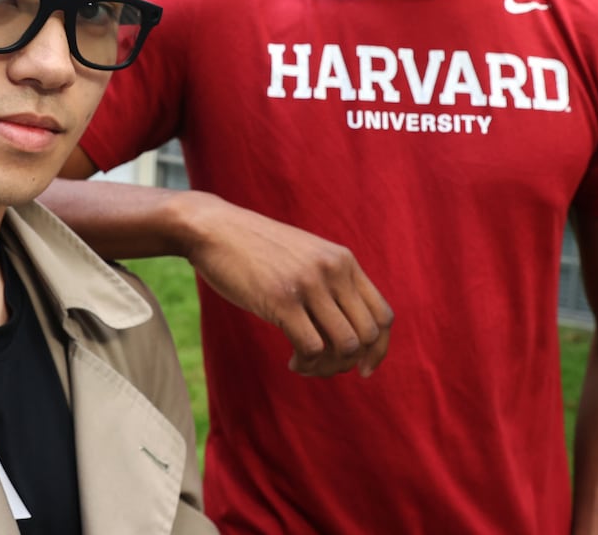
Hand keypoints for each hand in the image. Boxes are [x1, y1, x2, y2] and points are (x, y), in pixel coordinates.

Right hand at [178, 191, 391, 377]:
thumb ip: (330, 282)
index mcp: (343, 260)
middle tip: (323, 366)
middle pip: (366, 336)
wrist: (214, 229)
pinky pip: (311, 348)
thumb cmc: (256, 249)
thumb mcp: (305, 256)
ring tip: (305, 365)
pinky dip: (306, 364)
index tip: (363, 367)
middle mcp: (333, 270)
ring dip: (326, 367)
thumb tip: (350, 333)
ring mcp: (309, 284)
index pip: (383, 316)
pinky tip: (292, 362)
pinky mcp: (282, 300)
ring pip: (343, 345)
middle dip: (349, 362)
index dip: (378, 349)